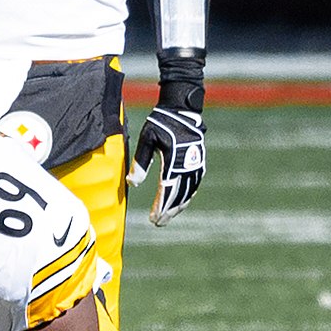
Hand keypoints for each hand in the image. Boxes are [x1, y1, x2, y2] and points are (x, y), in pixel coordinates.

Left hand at [127, 106, 205, 225]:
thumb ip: (140, 162)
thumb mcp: (147, 139)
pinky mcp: (198, 161)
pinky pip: (194, 185)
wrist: (182, 107)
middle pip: (178, 195)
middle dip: (168, 211)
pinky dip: (186, 196)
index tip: (153, 219)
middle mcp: (187, 164)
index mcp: (174, 160)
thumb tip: (132, 183)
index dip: (160, 207)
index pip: (166, 190)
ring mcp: (195, 163)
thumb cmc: (161, 121)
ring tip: (167, 217)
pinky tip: (179, 204)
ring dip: (177, 207)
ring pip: (188, 192)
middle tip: (158, 223)